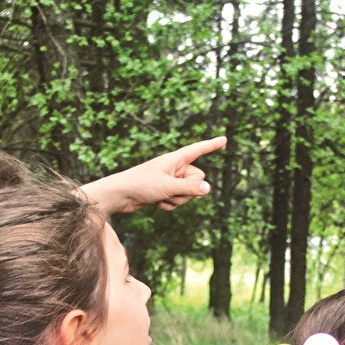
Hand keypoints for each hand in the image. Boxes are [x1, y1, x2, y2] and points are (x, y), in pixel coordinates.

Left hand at [82, 136, 226, 214]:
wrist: (120, 195)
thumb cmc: (141, 184)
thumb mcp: (168, 187)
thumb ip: (190, 189)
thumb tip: (208, 189)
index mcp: (175, 159)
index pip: (198, 150)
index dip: (212, 145)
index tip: (225, 139)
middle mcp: (175, 168)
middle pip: (198, 179)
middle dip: (188, 190)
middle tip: (171, 190)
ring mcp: (171, 180)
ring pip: (189, 193)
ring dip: (178, 199)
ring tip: (161, 197)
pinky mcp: (165, 192)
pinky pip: (179, 200)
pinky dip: (171, 205)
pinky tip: (158, 204)